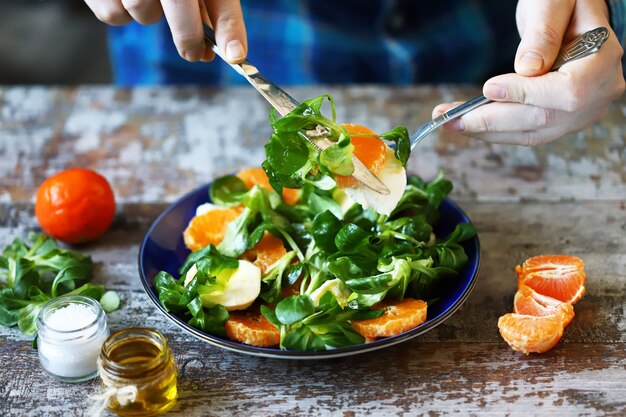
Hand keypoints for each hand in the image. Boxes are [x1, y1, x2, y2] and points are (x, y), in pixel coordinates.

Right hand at [83, 0, 246, 62]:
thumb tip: (227, 49)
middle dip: (189, 37)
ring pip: (143, 12)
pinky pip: (114, 16)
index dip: (228, 26)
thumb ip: (209, 6)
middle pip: (178, 4)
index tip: (235, 54)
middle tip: (194, 52)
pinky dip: (120, 13)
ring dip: (150, 15)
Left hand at [433, 0, 624, 145]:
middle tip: (449, 118)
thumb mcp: (554, 2)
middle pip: (542, 119)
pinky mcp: (562, 120)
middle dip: (491, 120)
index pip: (567, 92)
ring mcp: (582, 112)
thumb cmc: (564, 1)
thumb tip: (527, 68)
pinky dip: (495, 131)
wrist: (570, 15)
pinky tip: (468, 124)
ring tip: (449, 122)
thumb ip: (543, 32)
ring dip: (486, 131)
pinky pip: (527, 133)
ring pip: (531, 133)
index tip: (489, 88)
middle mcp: (598, 93)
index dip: (526, 94)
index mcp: (602, 61)